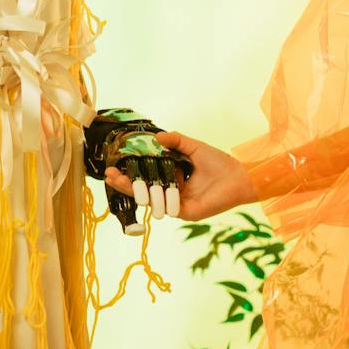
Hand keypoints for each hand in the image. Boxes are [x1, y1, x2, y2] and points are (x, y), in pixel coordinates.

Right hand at [102, 131, 254, 221]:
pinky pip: (167, 207)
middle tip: (109, 175)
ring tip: (118, 180)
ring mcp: (178, 204)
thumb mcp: (194, 147)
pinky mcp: (186, 212)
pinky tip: (143, 190)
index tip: (113, 165)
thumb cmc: (219, 163)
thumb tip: (157, 136)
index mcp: (173, 178)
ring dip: (134, 191)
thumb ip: (177, 141)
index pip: (146, 176)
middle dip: (124, 183)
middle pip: (144, 190)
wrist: (240, 176)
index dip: (129, 172)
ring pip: (151, 200)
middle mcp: (172, 192)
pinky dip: (155, 199)